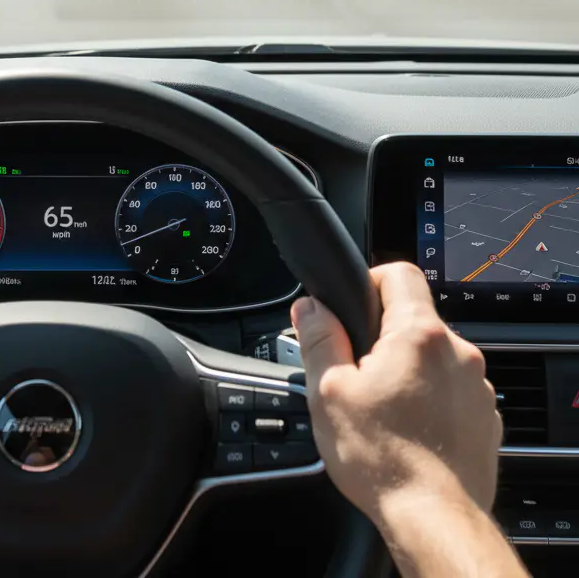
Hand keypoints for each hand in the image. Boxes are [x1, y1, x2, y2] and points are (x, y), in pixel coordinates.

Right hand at [291, 262, 500, 525]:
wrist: (433, 520)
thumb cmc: (382, 459)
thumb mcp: (329, 391)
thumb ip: (318, 338)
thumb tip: (310, 307)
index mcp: (419, 335)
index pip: (399, 274)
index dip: (369, 282)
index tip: (352, 310)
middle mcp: (458, 353)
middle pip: (414, 318)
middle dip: (382, 337)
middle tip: (355, 372)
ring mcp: (477, 387)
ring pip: (433, 357)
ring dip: (408, 370)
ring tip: (381, 408)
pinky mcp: (484, 417)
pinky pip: (451, 390)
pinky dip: (429, 399)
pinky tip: (406, 428)